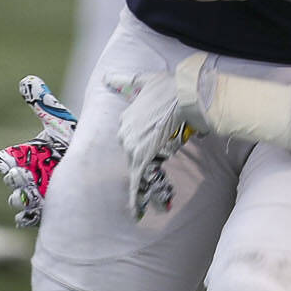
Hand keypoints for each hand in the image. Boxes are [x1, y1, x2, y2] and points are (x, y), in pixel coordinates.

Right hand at [0, 75, 76, 228]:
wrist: (90, 162)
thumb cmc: (68, 140)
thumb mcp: (58, 121)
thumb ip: (43, 102)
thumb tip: (28, 80)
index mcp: (21, 156)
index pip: (1, 160)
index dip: (3, 162)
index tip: (12, 160)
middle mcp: (23, 175)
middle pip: (9, 180)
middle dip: (14, 178)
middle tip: (24, 174)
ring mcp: (32, 193)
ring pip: (16, 200)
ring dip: (19, 198)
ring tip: (32, 194)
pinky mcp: (43, 209)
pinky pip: (27, 218)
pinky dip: (26, 217)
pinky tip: (35, 212)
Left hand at [110, 64, 202, 219]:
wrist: (184, 95)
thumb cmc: (169, 87)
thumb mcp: (144, 80)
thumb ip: (124, 81)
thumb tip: (105, 77)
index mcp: (126, 119)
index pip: (132, 140)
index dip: (143, 148)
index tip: (150, 156)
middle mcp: (126, 133)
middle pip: (134, 157)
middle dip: (145, 169)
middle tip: (157, 182)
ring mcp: (133, 146)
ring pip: (136, 172)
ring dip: (142, 191)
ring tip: (147, 208)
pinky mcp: (144, 157)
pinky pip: (138, 181)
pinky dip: (136, 198)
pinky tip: (136, 213)